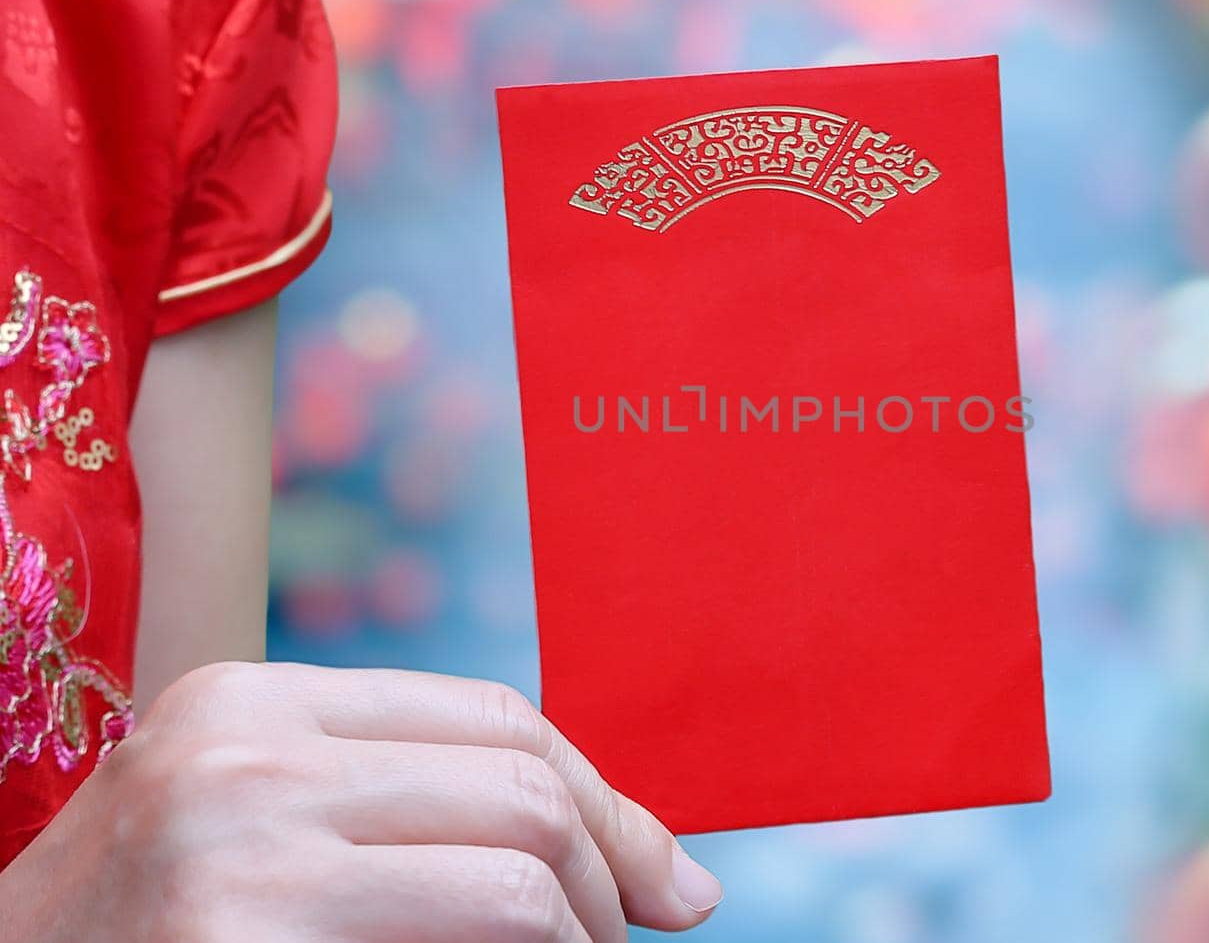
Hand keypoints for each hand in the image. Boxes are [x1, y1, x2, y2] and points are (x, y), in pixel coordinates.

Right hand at [0, 661, 721, 941]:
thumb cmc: (141, 928)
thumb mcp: (245, 815)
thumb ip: (394, 795)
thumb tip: (623, 848)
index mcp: (252, 699)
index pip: (494, 715)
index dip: (601, 792)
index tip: (658, 871)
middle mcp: (245, 754)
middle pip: (522, 782)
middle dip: (615, 863)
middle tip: (640, 928)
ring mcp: (241, 848)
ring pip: (517, 867)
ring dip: (585, 926)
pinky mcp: (246, 940)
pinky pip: (469, 934)